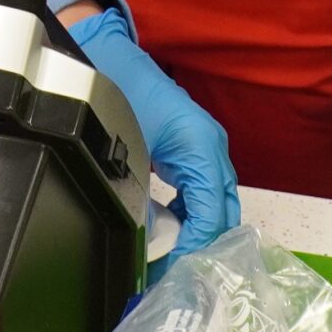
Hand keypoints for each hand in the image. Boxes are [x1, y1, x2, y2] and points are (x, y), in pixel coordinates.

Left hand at [68, 3, 242, 260]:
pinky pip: (201, 190)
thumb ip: (141, 203)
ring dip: (196, 231)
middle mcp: (212, 148)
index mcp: (203, 147)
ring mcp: (205, 147)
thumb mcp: (129, 155)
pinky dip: (189, 213)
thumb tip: (148, 246)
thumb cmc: (118, 96)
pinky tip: (168, 229)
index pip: (212, 213)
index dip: (196, 247)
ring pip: (214, 202)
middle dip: (203, 245)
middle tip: (177, 274)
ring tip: (171, 259)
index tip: (175, 273)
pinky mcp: (191, 148)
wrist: (108, 57)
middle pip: (223, 210)